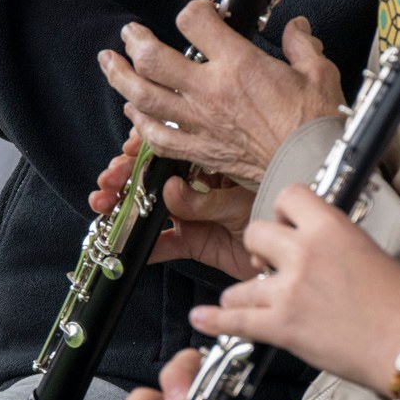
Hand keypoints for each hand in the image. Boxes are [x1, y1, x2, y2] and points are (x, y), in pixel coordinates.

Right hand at [90, 136, 263, 278]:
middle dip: (124, 176)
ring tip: (105, 205)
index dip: (144, 147)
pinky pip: (163, 244)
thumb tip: (169, 191)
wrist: (294, 254)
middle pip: (153, 175)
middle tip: (108, 181)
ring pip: (150, 205)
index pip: (172, 145)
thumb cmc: (279, 211)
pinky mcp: (194, 242)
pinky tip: (123, 243)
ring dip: (124, 205)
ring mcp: (194, 212)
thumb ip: (205, 200)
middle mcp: (200, 184)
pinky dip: (142, 245)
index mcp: (213, 160)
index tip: (126, 150)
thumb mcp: (242, 201)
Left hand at [99, 7, 344, 187]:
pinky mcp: (200, 150)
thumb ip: (301, 44)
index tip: (199, 14)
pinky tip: (133, 114)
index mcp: (238, 64)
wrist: (312, 169)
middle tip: (129, 33)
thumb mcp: (318, 72)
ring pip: (144, 97)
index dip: (193, 10)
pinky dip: (139, 125)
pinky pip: (157, 137)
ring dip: (121, 78)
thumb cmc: (316, 123)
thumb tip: (297, 27)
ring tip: (110, 63)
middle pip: (153, 59)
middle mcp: (210, 91)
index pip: (195, 22)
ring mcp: (200, 122)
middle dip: (135, 41)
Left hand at [191, 183, 399, 397]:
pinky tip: (202, 318)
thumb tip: (311, 246)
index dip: (283, 212)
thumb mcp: (369, 252)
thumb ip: (333, 243)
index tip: (286, 226)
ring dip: (243, 294)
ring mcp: (289, 290)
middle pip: (255, 233)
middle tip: (271, 266)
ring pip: (239, 283)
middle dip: (260, 251)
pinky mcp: (282, 326)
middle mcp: (304, 252)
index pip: (288, 196)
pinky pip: (234, 321)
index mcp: (331, 227)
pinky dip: (215, 321)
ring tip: (251, 301)